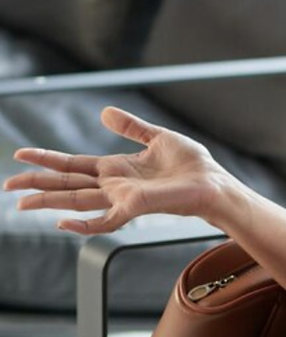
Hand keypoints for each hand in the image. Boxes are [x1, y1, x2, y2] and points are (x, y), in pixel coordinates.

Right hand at [2, 106, 232, 234]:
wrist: (214, 183)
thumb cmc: (192, 165)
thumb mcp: (157, 137)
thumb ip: (130, 127)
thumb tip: (104, 112)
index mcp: (116, 169)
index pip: (73, 165)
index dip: (47, 160)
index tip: (20, 154)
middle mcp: (114, 186)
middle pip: (67, 184)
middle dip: (37, 183)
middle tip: (7, 185)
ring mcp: (122, 198)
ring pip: (76, 201)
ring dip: (48, 201)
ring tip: (20, 201)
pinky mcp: (135, 207)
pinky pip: (104, 221)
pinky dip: (83, 225)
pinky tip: (61, 222)